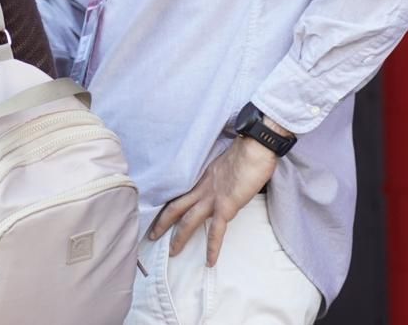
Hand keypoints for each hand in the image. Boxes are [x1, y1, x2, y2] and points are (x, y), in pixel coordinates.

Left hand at [148, 134, 279, 265]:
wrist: (256, 146)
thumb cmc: (248, 152)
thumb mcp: (227, 165)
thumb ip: (221, 176)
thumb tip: (224, 182)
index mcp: (203, 177)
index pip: (181, 193)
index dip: (169, 204)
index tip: (159, 214)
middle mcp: (203, 187)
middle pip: (176, 207)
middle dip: (162, 222)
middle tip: (151, 236)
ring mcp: (213, 197)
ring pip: (189, 220)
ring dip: (180, 237)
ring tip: (172, 253)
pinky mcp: (227, 205)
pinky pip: (216, 230)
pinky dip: (213, 247)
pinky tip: (209, 261)